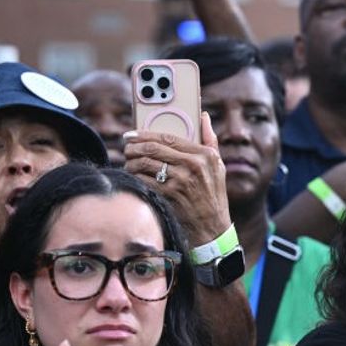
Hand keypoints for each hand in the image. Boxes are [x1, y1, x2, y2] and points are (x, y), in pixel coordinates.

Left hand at [124, 112, 230, 245]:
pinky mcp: (170, 194)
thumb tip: (204, 117)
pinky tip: (133, 176)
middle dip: (134, 146)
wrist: (212, 228)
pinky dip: (135, 176)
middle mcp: (194, 165)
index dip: (145, 134)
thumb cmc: (213, 195)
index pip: (168, 137)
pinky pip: (144, 180)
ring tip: (128, 162)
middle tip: (126, 148)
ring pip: (145, 163)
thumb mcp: (218, 166)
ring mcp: (181, 180)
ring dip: (131, 162)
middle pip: (153, 148)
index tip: (132, 134)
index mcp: (205, 154)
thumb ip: (210, 140)